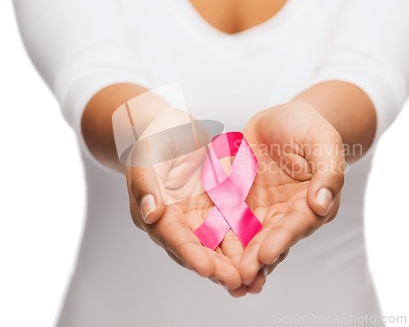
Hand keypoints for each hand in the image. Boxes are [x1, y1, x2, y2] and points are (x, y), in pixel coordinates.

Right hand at [126, 108, 243, 289]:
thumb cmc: (157, 136)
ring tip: (254, 279)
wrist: (173, 127)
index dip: (190, 253)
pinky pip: (231, 228)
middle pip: (197, 249)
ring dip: (233, 263)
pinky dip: (244, 243)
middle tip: (238, 282)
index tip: (207, 268)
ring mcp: (197, 216)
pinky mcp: (215, 209)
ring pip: (216, 245)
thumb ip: (146, 183)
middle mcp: (176, 221)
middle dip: (216, 268)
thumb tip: (150, 214)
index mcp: (156, 211)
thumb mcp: (148, 154)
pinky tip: (263, 253)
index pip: (173, 236)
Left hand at [233, 100, 344, 294]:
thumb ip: (328, 172)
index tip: (267, 254)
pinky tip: (205, 255)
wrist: (282, 119)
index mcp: (310, 202)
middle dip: (256, 260)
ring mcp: (261, 209)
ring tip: (224, 280)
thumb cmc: (307, 127)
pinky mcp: (239, 202)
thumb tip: (322, 204)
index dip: (282, 240)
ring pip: (247, 239)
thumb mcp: (323, 142)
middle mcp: (285, 213)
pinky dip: (218, 240)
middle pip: (270, 240)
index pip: (296, 224)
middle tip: (240, 278)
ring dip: (236, 260)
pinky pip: (226, 221)